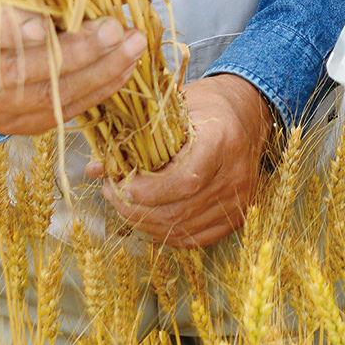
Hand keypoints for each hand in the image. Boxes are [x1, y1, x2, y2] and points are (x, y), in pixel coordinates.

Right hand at [0, 0, 148, 137]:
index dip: (12, 29)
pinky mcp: (11, 125)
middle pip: (24, 69)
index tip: (42, 24)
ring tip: (132, 48)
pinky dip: (97, 90)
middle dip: (78, 51)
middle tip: (115, 30)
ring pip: (48, 97)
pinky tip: (122, 69)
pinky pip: (59, 112)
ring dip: (99, 72)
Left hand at [89, 74, 272, 247]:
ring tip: (125, 203)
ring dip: (145, 222)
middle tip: (112, 192)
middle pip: (179, 209)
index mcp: (222, 139)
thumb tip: (96, 167)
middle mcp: (235, 173)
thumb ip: (135, 136)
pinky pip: (194, 238)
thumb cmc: (206, 105)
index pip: (184, 180)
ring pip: (183, 228)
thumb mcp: (172, 108)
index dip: (147, 190)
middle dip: (136, 208)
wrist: (249, 113)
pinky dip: (166, 232)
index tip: (119, 183)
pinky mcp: (237, 216)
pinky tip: (148, 217)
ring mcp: (239, 199)